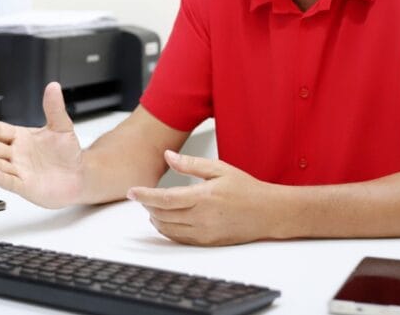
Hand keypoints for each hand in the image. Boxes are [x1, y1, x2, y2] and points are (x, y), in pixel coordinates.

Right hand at [0, 82, 84, 208]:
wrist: (78, 176)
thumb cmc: (67, 153)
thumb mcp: (61, 127)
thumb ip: (54, 108)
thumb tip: (53, 87)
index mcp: (21, 138)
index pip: (0, 130)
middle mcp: (16, 154)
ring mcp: (19, 170)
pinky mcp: (25, 186)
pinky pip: (10, 181)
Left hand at [126, 150, 276, 245]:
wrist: (268, 213)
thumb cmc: (246, 189)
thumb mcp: (219, 168)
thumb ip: (191, 164)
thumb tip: (168, 156)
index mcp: (203, 197)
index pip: (164, 198)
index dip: (144, 196)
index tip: (131, 192)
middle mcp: (201, 218)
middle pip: (162, 215)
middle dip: (148, 206)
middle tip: (141, 196)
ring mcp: (204, 233)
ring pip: (168, 229)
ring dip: (156, 218)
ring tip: (152, 207)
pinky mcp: (207, 242)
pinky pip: (180, 239)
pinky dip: (167, 230)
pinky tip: (166, 221)